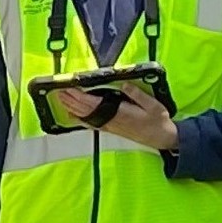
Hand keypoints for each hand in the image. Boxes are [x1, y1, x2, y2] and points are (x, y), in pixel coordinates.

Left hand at [57, 82, 177, 151]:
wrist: (161, 138)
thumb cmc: (158, 121)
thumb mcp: (153, 105)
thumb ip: (137, 94)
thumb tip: (123, 84)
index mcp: (120, 112)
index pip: (95, 103)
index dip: (80, 96)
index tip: (70, 89)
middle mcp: (111, 120)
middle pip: (86, 110)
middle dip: (71, 101)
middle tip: (59, 91)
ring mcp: (110, 126)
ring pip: (87, 116)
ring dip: (73, 108)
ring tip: (62, 100)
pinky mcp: (111, 129)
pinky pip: (92, 123)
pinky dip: (80, 119)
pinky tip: (72, 115)